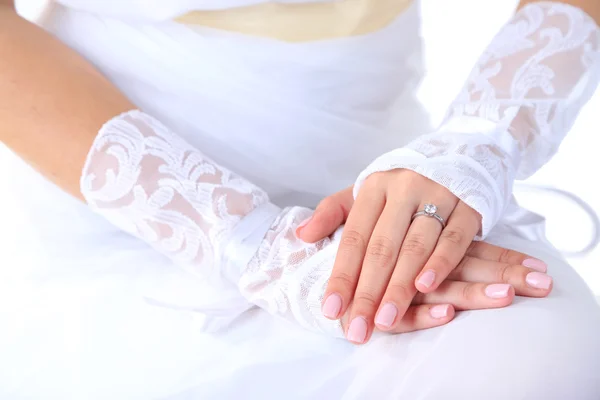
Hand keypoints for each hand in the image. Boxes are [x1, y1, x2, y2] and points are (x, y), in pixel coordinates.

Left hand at [297, 182, 551, 343]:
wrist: (456, 160)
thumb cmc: (401, 189)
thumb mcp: (364, 193)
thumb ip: (332, 213)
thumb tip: (301, 235)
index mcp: (374, 187)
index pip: (354, 238)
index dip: (341, 276)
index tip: (331, 310)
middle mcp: (404, 189)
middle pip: (382, 248)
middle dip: (368, 292)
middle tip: (358, 329)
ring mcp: (438, 195)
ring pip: (415, 247)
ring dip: (399, 287)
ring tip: (385, 320)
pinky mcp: (468, 207)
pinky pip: (453, 239)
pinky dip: (439, 264)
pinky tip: (425, 288)